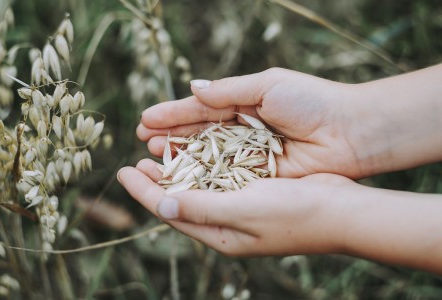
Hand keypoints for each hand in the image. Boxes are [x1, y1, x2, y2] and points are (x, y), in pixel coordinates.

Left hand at [117, 159, 351, 255]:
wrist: (341, 210)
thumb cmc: (294, 213)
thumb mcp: (243, 211)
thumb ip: (201, 208)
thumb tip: (160, 204)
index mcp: (220, 234)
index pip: (170, 211)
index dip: (143, 192)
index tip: (121, 171)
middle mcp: (226, 223)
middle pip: (181, 200)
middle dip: (156, 181)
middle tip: (135, 161)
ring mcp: (241, 208)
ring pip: (199, 187)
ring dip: (177, 170)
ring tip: (157, 153)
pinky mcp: (255, 192)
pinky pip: (219, 178)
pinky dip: (203, 165)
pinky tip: (195, 151)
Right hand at [137, 68, 367, 178]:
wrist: (350, 132)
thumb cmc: (311, 102)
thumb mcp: (267, 85)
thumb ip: (228, 91)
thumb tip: (193, 88)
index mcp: (243, 103)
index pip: (200, 109)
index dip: (173, 114)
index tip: (146, 119)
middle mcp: (242, 130)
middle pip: (199, 134)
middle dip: (171, 136)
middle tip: (143, 141)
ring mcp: (249, 155)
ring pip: (207, 157)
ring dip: (181, 156)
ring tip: (154, 156)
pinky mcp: (259, 176)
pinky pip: (225, 177)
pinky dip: (203, 176)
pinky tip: (182, 176)